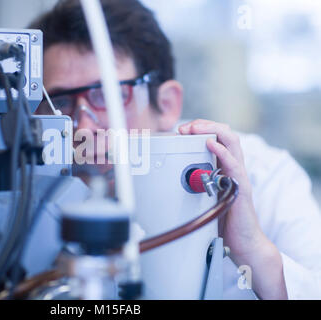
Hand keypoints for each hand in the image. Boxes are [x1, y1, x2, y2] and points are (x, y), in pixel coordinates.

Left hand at [179, 119, 286, 298]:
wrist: (244, 243)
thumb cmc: (224, 221)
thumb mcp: (205, 195)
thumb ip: (196, 183)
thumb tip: (172, 176)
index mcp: (225, 168)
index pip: (218, 138)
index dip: (202, 129)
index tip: (184, 129)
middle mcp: (234, 168)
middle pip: (225, 135)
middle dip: (205, 125)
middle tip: (186, 126)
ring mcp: (239, 177)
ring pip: (232, 143)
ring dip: (213, 130)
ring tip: (196, 127)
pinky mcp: (241, 189)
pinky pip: (233, 165)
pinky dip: (221, 151)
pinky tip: (210, 143)